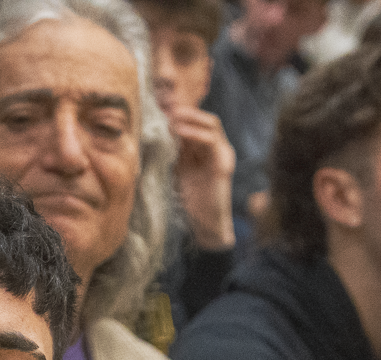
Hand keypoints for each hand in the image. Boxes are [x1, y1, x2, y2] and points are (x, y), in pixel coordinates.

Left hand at [166, 103, 236, 250]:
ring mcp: (223, 155)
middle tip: (165, 112)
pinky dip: (195, 133)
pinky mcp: (223, 165)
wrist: (204, 227)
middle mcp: (218, 149)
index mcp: (206, 150)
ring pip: (212, 123)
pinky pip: (211, 140)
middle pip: (205, 119)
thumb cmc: (189, 202)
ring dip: (190, 118)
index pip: (197, 122)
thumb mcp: (177, 170)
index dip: (180, 115)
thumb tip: (156, 131)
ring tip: (171, 119)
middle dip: (185, 113)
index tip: (160, 112)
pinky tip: (178, 132)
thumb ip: (173, 152)